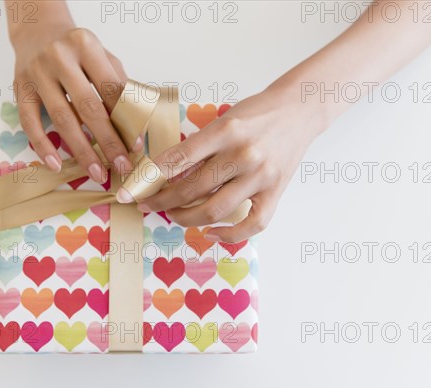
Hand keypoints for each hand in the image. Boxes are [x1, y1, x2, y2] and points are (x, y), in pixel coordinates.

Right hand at [12, 26, 135, 181]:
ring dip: (81, 150)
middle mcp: (60, 57)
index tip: (135, 146)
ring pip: (62, 118)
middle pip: (88, 107)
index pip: (111, 89)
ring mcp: (37, 73)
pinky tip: (55, 164)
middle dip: (108, 141)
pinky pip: (30, 122)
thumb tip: (138, 126)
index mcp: (86, 46)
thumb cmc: (78, 51)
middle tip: (121, 166)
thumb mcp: (103, 57)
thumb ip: (120, 85)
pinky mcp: (20, 88)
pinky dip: (42, 145)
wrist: (38, 31)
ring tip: (97, 172)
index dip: (125, 119)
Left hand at [122, 87, 325, 242]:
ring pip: (214, 210)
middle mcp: (242, 154)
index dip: (149, 179)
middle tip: (149, 204)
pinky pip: (252, 224)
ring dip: (186, 218)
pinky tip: (212, 233)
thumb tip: (165, 175)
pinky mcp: (275, 192)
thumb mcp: (222, 119)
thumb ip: (198, 146)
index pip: (177, 159)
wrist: (299, 111)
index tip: (131, 192)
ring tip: (173, 215)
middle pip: (192, 189)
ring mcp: (260, 176)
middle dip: (162, 202)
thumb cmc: (257, 113)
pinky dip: (230, 235)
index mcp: (224, 130)